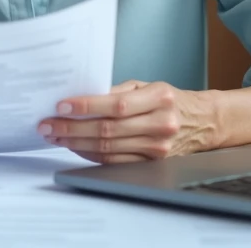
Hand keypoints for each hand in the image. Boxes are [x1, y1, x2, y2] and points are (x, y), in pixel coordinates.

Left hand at [38, 80, 221, 163]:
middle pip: (108, 130)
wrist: (202, 122)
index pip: (116, 105)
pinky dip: (90, 155)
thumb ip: (116, 91)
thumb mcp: (147, 85)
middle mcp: (161, 124)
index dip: (86, 107)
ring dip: (76, 143)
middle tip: (48, 125)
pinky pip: (114, 161)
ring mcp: (158, 149)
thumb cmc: (169, 100)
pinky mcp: (152, 164)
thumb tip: (80, 97)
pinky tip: (75, 147)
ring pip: (108, 149)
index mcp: (159, 98)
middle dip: (72, 128)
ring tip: (55, 136)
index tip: (61, 106)